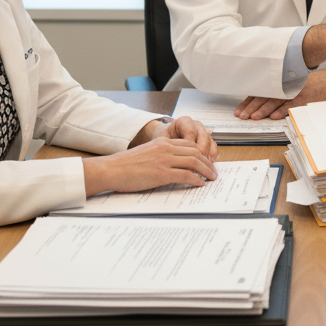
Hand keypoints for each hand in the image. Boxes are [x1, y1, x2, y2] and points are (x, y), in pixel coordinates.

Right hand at [81, 136, 217, 196]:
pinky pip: (186, 175)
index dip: (201, 152)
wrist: (112, 169)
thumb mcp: (146, 153)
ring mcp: (165, 160)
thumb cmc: (125, 165)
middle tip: (214, 170)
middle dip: (207, 162)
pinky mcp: (162, 173)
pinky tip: (200, 183)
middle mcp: (166, 148)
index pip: (189, 144)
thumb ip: (160, 155)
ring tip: (212, 177)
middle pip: (195, 152)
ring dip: (206, 170)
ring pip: (194, 162)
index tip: (207, 160)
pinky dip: (196, 179)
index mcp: (162, 142)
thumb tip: (173, 166)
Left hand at [234, 67, 325, 119]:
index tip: (240, 109)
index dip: (250, 101)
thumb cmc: (317, 86)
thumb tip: (267, 106)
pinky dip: (283, 110)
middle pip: (266, 96)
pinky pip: (292, 105)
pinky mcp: (307, 98)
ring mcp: (297, 92)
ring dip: (264, 109)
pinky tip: (274, 116)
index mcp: (284, 83)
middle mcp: (288, 86)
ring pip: (276, 101)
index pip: (263, 91)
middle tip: (241, 116)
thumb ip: (283, 93)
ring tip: (253, 117)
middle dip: (252, 107)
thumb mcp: (298, 86)